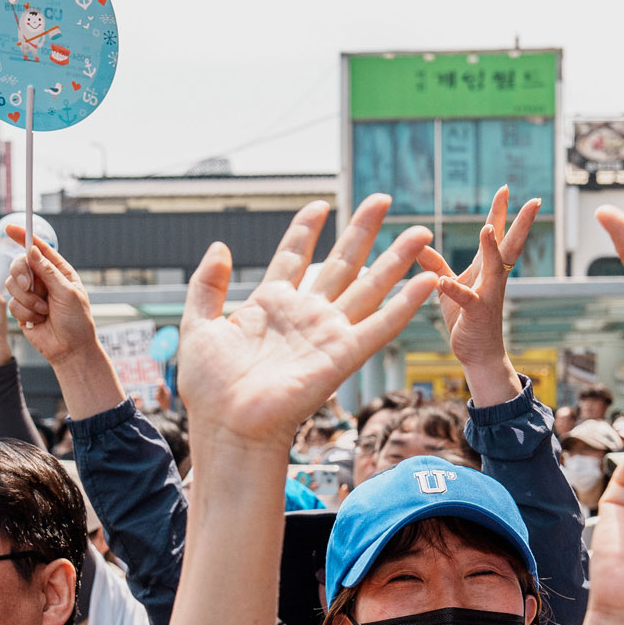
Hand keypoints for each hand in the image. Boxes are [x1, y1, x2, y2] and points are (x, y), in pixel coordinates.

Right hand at [4, 227, 101, 368]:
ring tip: (44, 312)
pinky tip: (38, 321)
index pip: (39, 249)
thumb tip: (32, 251)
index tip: (10, 229)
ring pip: (12, 285)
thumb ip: (48, 272)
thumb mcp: (67, 293)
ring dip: (28, 300)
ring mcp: (31, 295)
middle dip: (21, 275)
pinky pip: (12, 304)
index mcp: (59, 271)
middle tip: (29, 286)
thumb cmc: (76, 322)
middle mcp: (43, 280)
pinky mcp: (22, 310)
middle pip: (19, 264)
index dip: (24, 237)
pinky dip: (25, 313)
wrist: (70, 350)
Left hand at [179, 199, 434, 451]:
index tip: (319, 204)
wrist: (227, 424)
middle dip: (363, 230)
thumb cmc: (209, 387)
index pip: (294, 256)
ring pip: (369, 287)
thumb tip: (219, 246)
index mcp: (270, 304)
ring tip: (420, 232)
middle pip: (342, 263)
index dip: (306, 229)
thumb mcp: (197, 325)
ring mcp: (327, 333)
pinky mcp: (343, 355)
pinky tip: (426, 282)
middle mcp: (305, 315)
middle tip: (383, 199)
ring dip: (396, 259)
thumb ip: (207, 285)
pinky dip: (405, 304)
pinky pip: (381, 326)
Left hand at [417, 185, 538, 404]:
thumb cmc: (466, 320)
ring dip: (490, 248)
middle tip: (533, 200)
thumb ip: (436, 266)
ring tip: (486, 228)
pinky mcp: (476, 313)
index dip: (500, 212)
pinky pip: (466, 298)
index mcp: (487, 269)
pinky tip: (443, 281)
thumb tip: (418, 247)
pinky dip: (454, 289)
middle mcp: (493, 278)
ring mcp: (488, 295)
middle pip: (509, 245)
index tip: (505, 188)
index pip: (496, 235)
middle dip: (520, 222)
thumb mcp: (448, 288)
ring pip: (494, 268)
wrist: (478, 355)